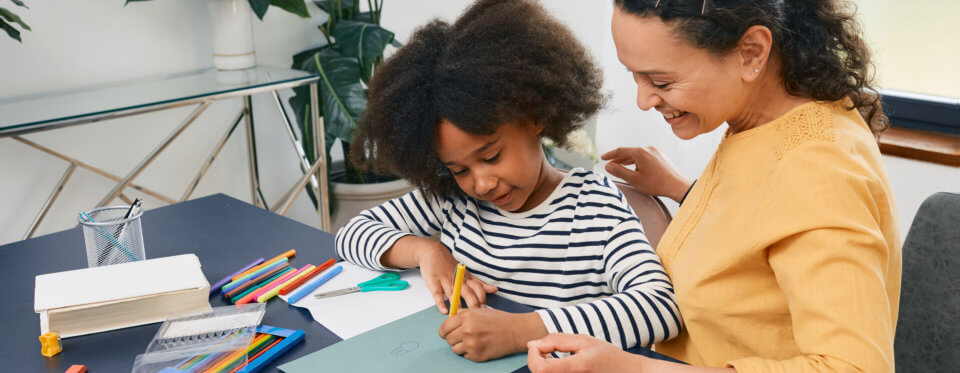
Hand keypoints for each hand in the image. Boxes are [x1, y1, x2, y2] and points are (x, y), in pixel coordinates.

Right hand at [409, 238, 496, 313]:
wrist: (432, 252)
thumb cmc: (449, 265)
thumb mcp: (466, 273)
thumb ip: (479, 283)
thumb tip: (494, 290)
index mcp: (466, 278)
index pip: (478, 288)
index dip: (482, 299)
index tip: (484, 311)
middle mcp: (457, 279)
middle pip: (468, 292)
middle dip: (473, 304)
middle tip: (476, 316)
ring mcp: (445, 280)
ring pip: (453, 293)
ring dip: (458, 305)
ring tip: (462, 316)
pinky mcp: (433, 281)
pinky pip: (437, 293)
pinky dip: (440, 303)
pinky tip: (444, 311)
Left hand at [440, 309, 547, 361]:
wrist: (515, 331)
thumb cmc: (498, 319)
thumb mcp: (479, 310)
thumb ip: (462, 314)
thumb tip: (449, 320)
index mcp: (467, 317)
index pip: (444, 327)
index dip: (444, 330)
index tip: (446, 332)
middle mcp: (467, 331)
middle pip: (448, 339)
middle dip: (453, 338)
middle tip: (462, 336)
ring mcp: (472, 345)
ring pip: (454, 349)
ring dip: (460, 346)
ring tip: (472, 341)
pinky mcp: (477, 356)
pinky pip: (465, 356)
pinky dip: (469, 352)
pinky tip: (479, 345)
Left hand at [526, 333, 643, 372]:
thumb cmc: (606, 356)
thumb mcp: (584, 341)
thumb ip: (557, 341)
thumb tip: (531, 344)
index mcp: (576, 368)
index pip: (540, 368)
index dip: (532, 355)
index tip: (537, 345)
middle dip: (535, 359)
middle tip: (544, 348)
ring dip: (541, 366)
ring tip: (550, 356)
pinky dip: (548, 371)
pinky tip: (555, 365)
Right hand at [602, 146, 692, 203]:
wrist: (677, 186)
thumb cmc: (657, 184)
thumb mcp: (634, 179)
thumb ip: (619, 171)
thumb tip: (608, 166)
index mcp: (640, 152)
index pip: (621, 150)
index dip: (610, 155)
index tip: (603, 158)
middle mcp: (648, 149)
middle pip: (629, 152)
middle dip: (618, 158)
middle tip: (610, 165)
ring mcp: (655, 152)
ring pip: (637, 154)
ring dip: (628, 160)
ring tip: (620, 166)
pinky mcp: (660, 157)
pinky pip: (645, 157)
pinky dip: (637, 161)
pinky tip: (635, 167)